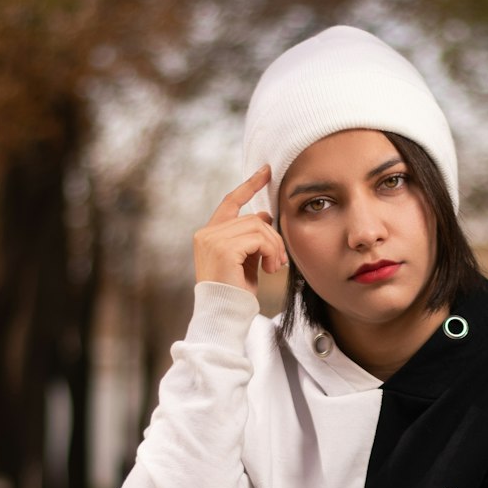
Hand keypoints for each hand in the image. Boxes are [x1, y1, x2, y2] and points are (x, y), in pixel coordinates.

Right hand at [192, 164, 287, 295]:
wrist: (224, 316)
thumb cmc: (235, 294)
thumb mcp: (246, 261)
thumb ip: (251, 238)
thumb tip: (265, 215)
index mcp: (208, 235)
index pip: (230, 202)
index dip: (249, 186)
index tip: (266, 171)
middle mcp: (206, 234)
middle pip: (252, 218)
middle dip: (273, 237)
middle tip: (280, 261)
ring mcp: (213, 240)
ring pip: (258, 227)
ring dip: (274, 246)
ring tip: (275, 267)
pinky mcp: (224, 249)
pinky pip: (258, 239)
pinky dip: (271, 252)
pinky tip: (270, 269)